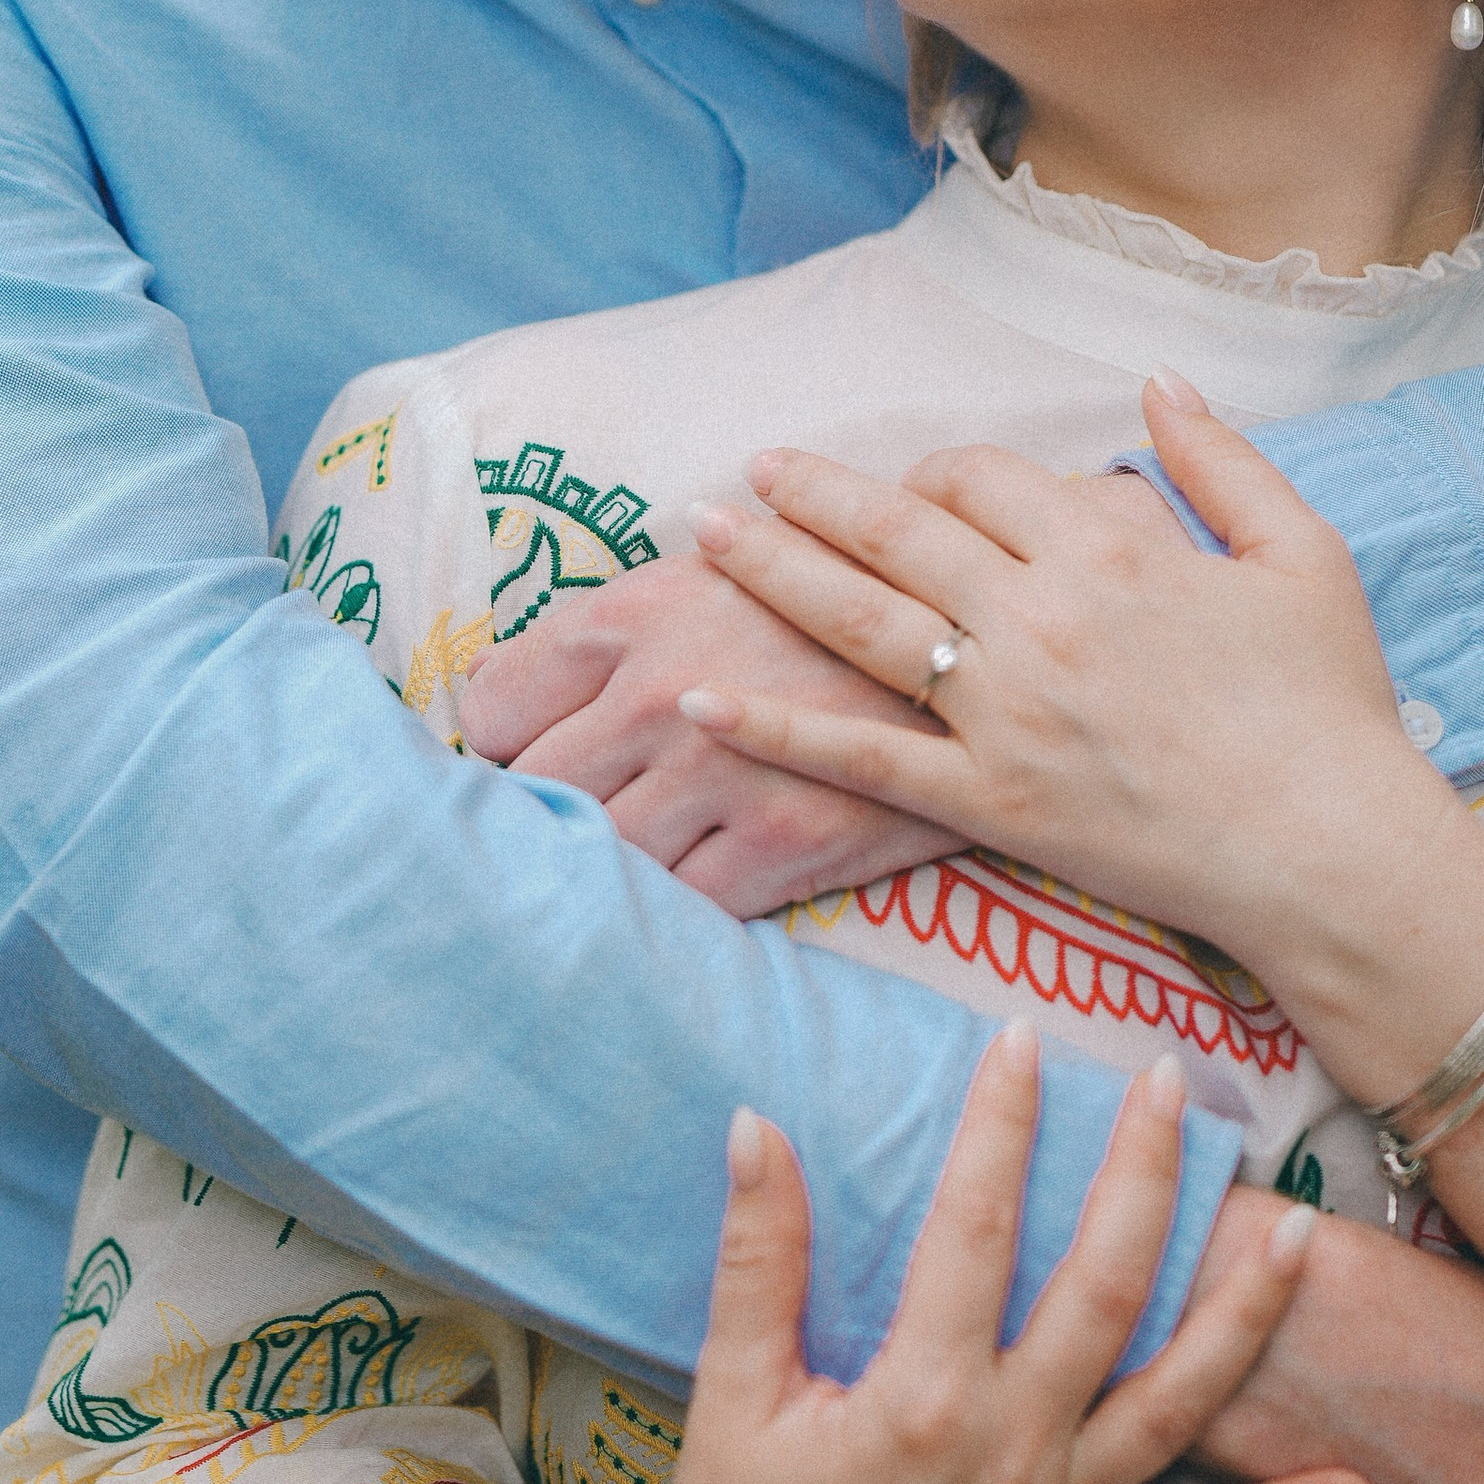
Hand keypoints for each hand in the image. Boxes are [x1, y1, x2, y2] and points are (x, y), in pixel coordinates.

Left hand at [462, 553, 966, 912]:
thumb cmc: (842, 600)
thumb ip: (620, 626)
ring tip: (628, 862)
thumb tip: (496, 694)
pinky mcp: (782, 845)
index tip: (539, 756)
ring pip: (602, 857)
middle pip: (535, 792)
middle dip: (545, 815)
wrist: (987, 640)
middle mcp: (660, 693)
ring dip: (607, 869)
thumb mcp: (720, 575)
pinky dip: (679, 908)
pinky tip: (700, 882)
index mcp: (633, 614)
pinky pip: (684, 906)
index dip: (510, 743)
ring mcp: (719, 774)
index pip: (497, 706)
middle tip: (578, 820)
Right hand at [624, 1030, 1380, 1483]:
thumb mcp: (733, 1389)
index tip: (1025, 1038)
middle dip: (1145, 1175)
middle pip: (1105, 1288)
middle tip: (1172, 1083)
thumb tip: (757, 1124)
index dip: (1001, 1123)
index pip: (974, 1225)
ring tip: (1303, 1230)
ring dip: (1247, 1313)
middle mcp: (1009, 1452)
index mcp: (921, 1398)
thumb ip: (758, 1255)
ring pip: (1180, 1399)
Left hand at [676, 378, 1439, 960]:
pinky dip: (777, 727)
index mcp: (1107, 549)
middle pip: (897, 531)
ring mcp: (1004, 711)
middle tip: (751, 469)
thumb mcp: (1302, 551)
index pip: (980, 477)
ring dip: (770, 569)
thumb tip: (1157, 380)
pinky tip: (707, 700)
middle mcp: (1038, 618)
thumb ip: (1221, 458)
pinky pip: (861, 757)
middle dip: (814, 493)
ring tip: (705, 533)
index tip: (916, 482)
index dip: (937, 469)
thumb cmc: (1331, 704)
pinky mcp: (989, 799)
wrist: (1331, 850)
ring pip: (860, 620)